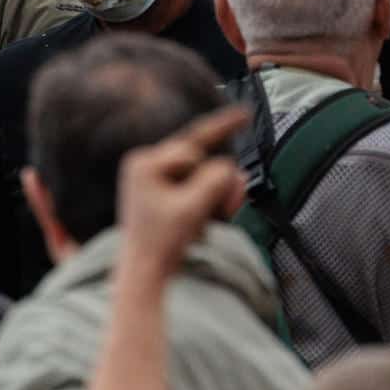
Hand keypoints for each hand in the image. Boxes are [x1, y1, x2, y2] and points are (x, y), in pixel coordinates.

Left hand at [115, 105, 251, 278]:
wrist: (145, 275)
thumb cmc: (161, 244)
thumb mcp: (193, 208)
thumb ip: (215, 181)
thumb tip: (230, 169)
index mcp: (144, 164)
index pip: (194, 152)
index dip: (216, 166)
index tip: (246, 114)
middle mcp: (143, 165)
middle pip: (199, 160)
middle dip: (217, 185)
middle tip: (227, 213)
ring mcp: (150, 178)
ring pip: (200, 173)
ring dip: (213, 197)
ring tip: (212, 222)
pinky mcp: (160, 192)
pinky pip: (194, 185)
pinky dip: (205, 204)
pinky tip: (203, 225)